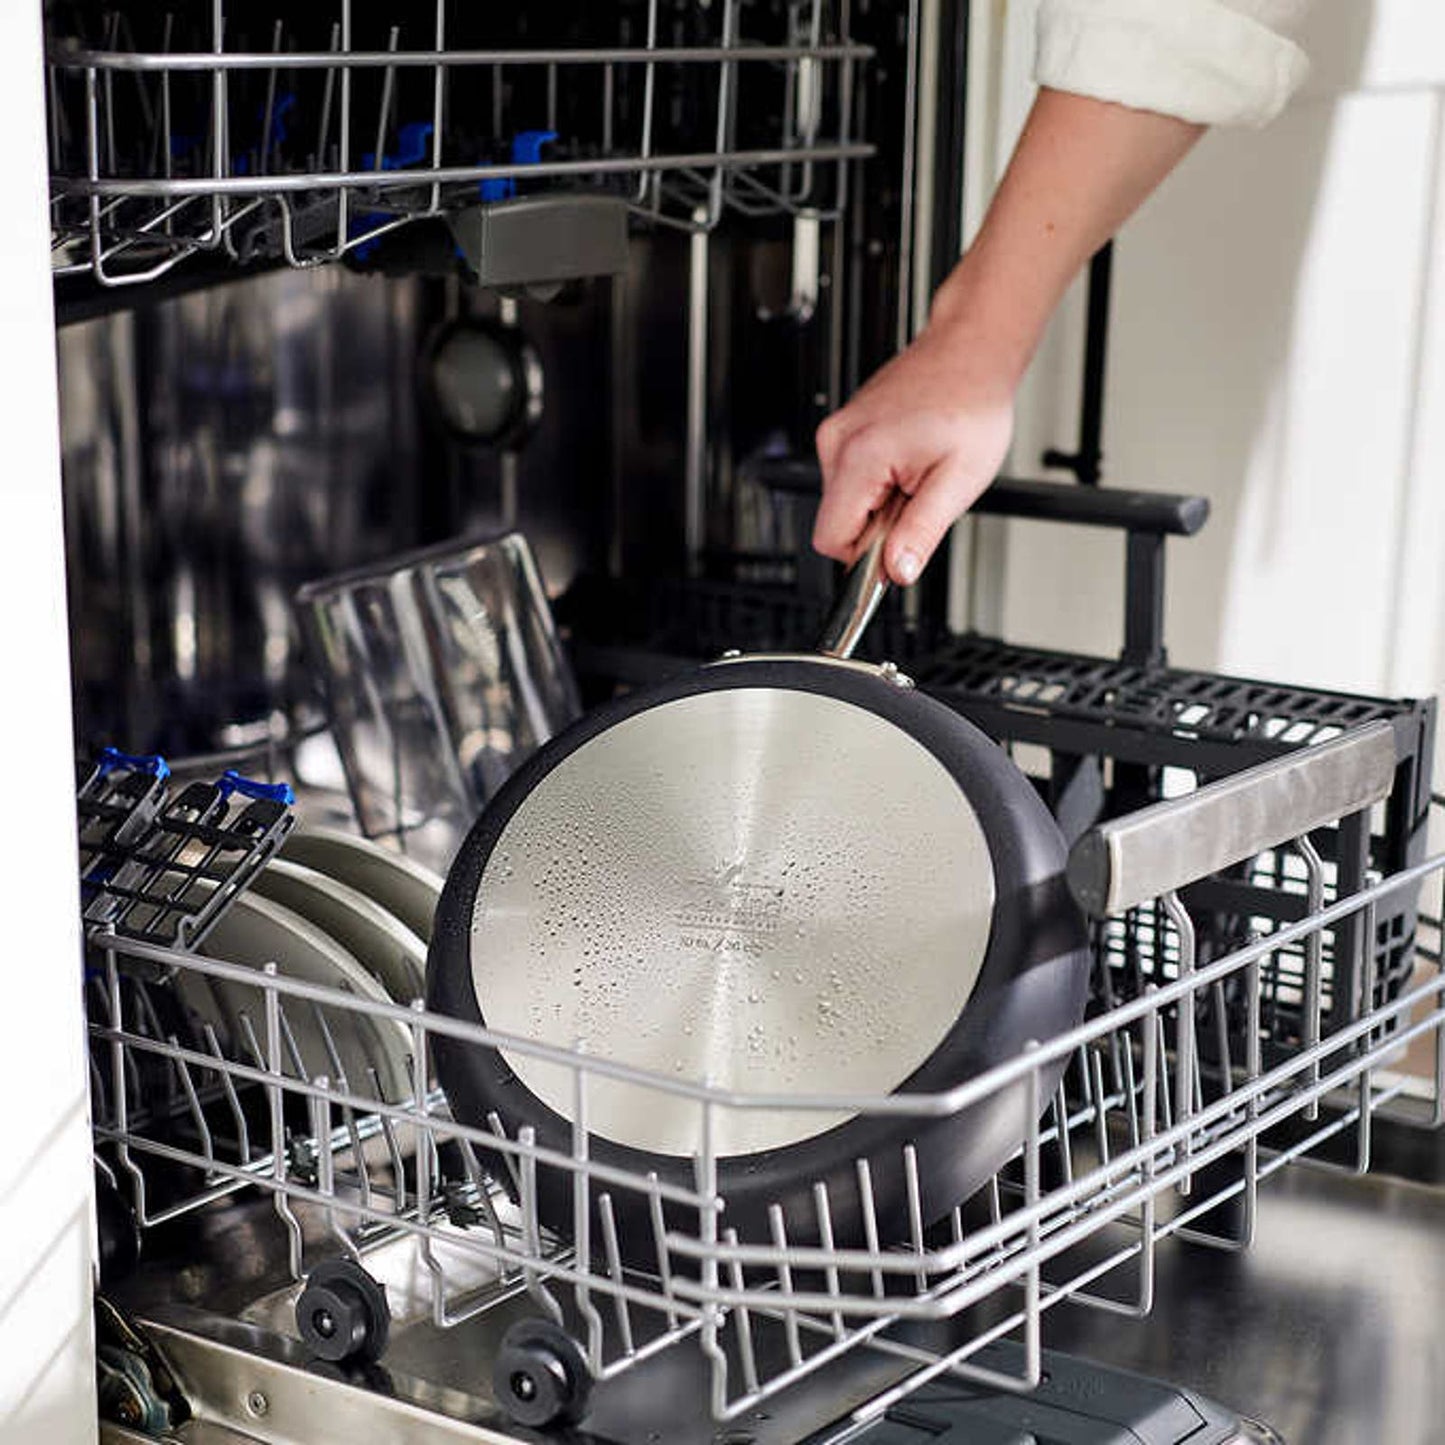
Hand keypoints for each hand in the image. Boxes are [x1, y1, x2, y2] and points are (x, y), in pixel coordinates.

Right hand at [812, 319, 1015, 585]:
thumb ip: (921, 533)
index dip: (866, 556)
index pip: (831, 539)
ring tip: (917, 473)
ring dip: (880, 503)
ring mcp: (838, 432)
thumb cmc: (971, 405)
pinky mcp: (845, 429)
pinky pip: (850, 478)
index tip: (899, 545)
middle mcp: (838, 441)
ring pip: (844, 502)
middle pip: (837, 522)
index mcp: (860, 456)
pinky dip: (879, 482)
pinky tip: (909, 459)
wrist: (972, 353)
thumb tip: (897, 573)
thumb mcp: (958, 482)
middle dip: (878, 526)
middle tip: (920, 496)